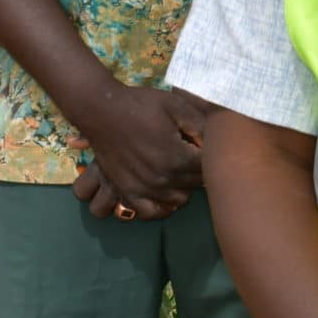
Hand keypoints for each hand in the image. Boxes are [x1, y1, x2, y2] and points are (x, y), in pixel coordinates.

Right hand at [66, 84, 205, 218]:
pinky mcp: (127, 193)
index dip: (213, 156)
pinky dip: (160, 206)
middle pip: (195, 186)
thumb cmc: (141, 105)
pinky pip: (149, 212)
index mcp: (177, 158)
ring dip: (183, 188)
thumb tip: (216, 143)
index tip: (208, 145)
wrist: (102, 112)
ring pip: (177, 201)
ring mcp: (143, 189)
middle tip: (194, 155)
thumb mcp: (176, 106)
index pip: (209, 169)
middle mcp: (162, 180)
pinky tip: (162, 191)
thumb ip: (200, 125)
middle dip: (199, 171)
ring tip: (180, 170)